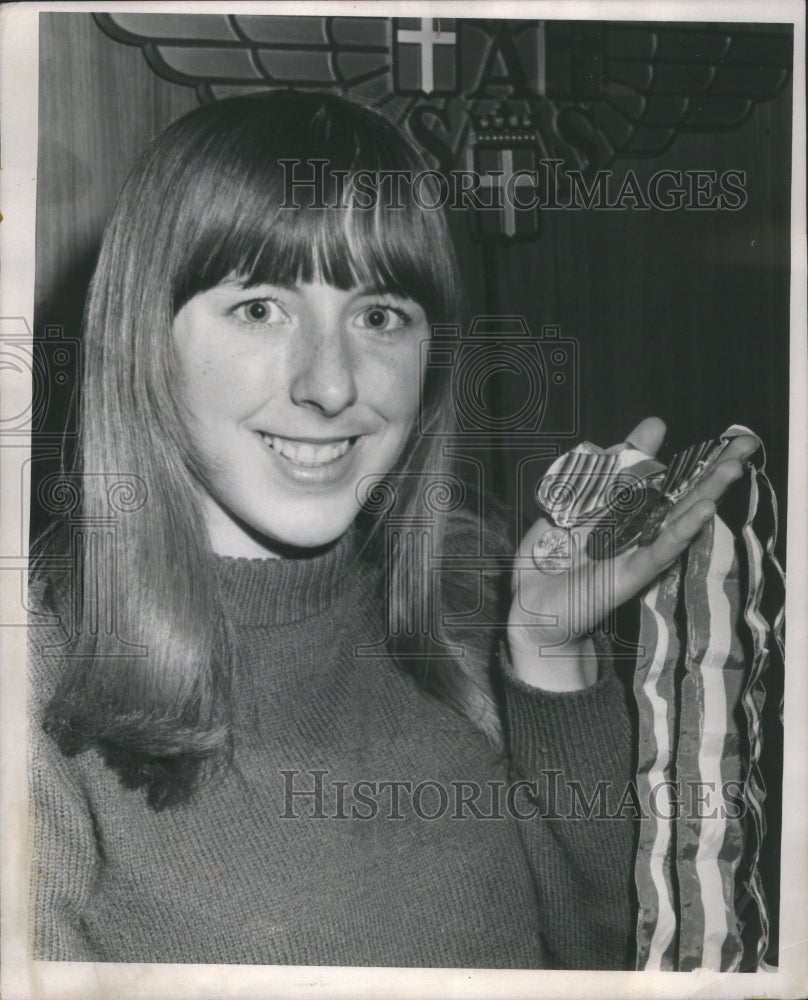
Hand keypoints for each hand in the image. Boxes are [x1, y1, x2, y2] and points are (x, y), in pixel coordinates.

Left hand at [507, 417, 757, 690]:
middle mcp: (636, 533)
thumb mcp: (561, 511)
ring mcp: (637, 555)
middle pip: (681, 497)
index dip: (674, 455)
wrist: (530, 611)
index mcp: (621, 514)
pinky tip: (705, 510)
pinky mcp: (630, 578)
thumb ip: (587, 479)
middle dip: (712, 471)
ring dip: (707, 493)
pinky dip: (682, 531)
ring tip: (733, 467)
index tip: (684, 428)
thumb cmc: (544, 564)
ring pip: (679, 521)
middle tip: (745, 444)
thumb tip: (608, 442)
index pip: (655, 479)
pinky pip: (660, 551)